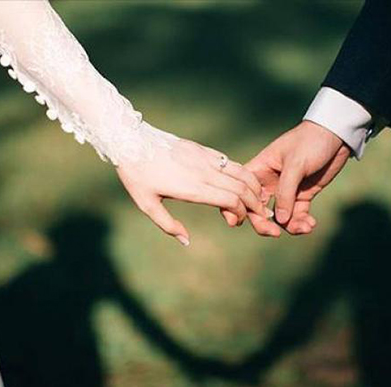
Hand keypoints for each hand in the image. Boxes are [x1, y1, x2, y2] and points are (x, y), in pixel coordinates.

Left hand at [117, 138, 271, 245]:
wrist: (131, 141)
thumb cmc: (137, 175)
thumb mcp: (146, 204)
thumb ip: (168, 225)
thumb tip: (186, 241)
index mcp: (192, 187)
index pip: (231, 200)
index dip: (241, 213)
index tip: (236, 222)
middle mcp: (203, 172)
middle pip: (242, 187)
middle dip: (255, 203)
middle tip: (259, 215)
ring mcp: (204, 158)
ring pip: (240, 171)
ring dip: (254, 187)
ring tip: (258, 199)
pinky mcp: (202, 149)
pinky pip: (229, 162)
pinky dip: (242, 173)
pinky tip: (244, 182)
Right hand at [223, 121, 350, 235]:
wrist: (336, 134)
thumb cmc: (310, 141)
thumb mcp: (295, 164)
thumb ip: (285, 192)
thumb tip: (279, 220)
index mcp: (259, 170)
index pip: (242, 192)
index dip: (238, 208)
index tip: (241, 222)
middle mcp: (269, 182)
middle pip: (258, 210)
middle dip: (265, 224)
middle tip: (276, 233)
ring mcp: (286, 190)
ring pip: (280, 217)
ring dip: (290, 226)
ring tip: (305, 227)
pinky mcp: (302, 195)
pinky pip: (297, 215)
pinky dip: (302, 222)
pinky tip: (311, 224)